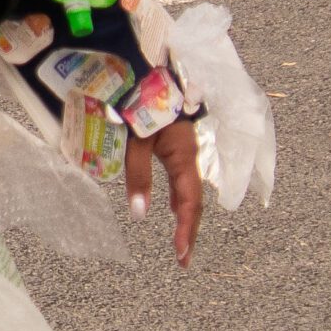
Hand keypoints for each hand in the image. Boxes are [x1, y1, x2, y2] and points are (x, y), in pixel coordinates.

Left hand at [125, 116, 201, 266]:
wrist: (144, 70)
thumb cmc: (139, 101)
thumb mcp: (136, 139)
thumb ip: (138, 175)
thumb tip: (140, 215)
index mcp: (184, 155)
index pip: (189, 202)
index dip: (186, 229)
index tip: (181, 254)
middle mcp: (189, 155)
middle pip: (194, 200)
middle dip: (189, 230)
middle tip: (184, 260)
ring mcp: (184, 149)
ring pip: (189, 190)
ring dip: (186, 217)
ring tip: (182, 242)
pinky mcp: (175, 144)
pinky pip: (182, 178)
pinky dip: (180, 198)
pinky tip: (176, 208)